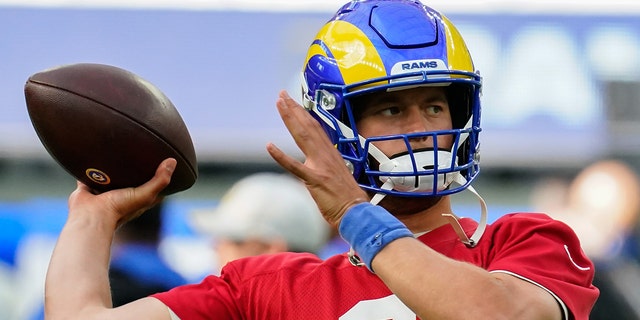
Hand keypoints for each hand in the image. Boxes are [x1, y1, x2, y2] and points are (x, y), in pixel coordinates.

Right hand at [67, 158, 176, 226]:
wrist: (90, 215)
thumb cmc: (119, 208)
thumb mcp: (145, 194)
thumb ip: (160, 180)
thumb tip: (173, 161)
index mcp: (137, 199)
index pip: (153, 187)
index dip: (159, 176)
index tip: (164, 163)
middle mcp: (121, 195)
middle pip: (131, 180)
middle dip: (135, 169)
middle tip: (140, 151)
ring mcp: (104, 192)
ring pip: (110, 176)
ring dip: (112, 167)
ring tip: (118, 149)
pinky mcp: (88, 188)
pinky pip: (88, 175)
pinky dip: (90, 166)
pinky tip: (93, 153)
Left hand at [267, 91, 368, 226]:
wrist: (356, 212)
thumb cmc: (348, 199)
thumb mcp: (337, 177)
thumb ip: (325, 168)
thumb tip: (318, 166)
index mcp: (330, 155)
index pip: (315, 128)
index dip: (304, 114)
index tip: (294, 102)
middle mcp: (326, 155)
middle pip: (308, 126)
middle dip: (294, 109)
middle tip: (282, 95)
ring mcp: (320, 166)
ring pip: (302, 137)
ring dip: (290, 119)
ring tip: (280, 105)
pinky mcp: (314, 180)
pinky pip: (294, 166)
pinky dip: (281, 156)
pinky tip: (269, 146)